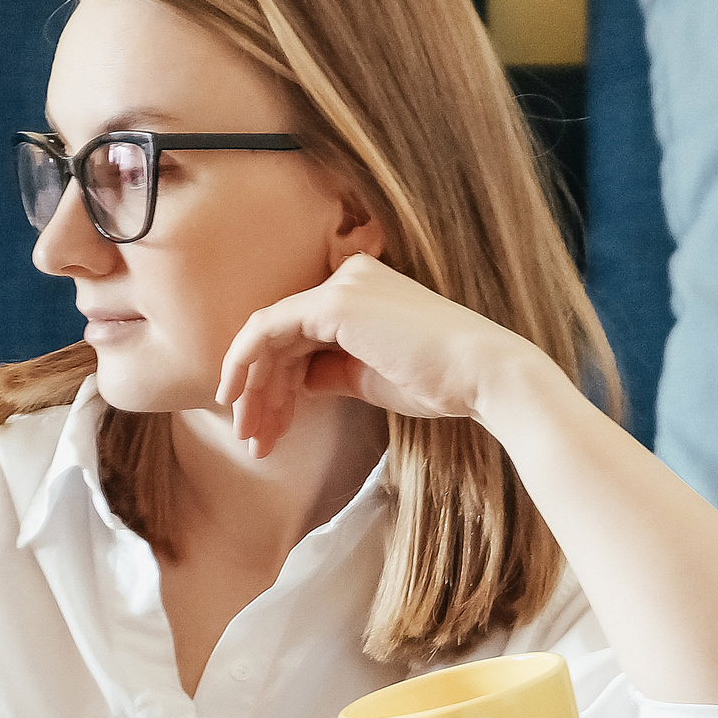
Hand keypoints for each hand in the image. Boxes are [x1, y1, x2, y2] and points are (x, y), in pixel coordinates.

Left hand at [216, 253, 549, 458]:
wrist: (480, 374)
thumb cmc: (439, 381)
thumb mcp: (371, 378)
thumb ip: (331, 372)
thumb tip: (295, 384)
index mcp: (362, 291)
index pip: (302, 336)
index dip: (277, 384)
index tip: (268, 428)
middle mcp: (347, 278)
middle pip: (282, 337)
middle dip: (260, 392)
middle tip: (251, 438)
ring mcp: (339, 286)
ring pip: (270, 337)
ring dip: (253, 389)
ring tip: (250, 437)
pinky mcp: (331, 302)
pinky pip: (267, 329)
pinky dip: (245, 363)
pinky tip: (238, 399)